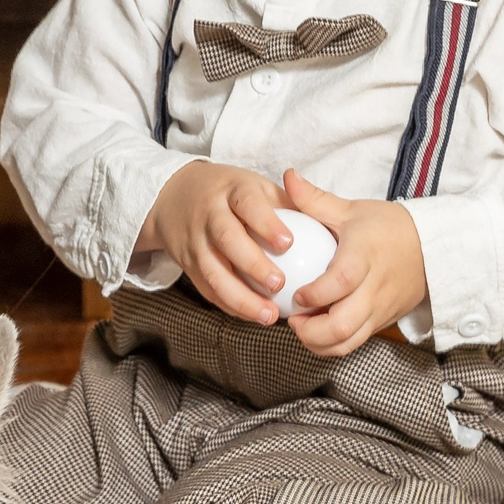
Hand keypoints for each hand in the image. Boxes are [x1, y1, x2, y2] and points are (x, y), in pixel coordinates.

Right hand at [136, 161, 292, 324]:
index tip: (288, 243)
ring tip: (269, 315)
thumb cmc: (232, 193)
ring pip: (213, 272)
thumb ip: (287, 204)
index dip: (266, 223)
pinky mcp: (187, 264)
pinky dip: (230, 305)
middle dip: (253, 265)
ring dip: (241, 297)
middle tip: (280, 284)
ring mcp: (194, 241)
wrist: (176, 195)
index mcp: (232, 190)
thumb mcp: (256, 186)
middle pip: (227, 239)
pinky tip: (253, 316)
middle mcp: (209, 214)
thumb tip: (327, 226)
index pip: (248, 203)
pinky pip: (207, 289)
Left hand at [281, 169, 428, 357]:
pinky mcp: (383, 322)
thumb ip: (314, 198)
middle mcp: (374, 288)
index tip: (297, 294)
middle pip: (343, 324)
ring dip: (319, 343)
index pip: (342, 281)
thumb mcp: (352, 210)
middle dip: (311, 331)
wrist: (431, 248)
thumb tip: (287, 175)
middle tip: (293, 318)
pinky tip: (318, 330)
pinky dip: (333, 344)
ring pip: (348, 342)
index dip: (315, 294)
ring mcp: (380, 309)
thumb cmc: (388, 227)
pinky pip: (356, 343)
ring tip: (303, 327)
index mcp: (365, 256)